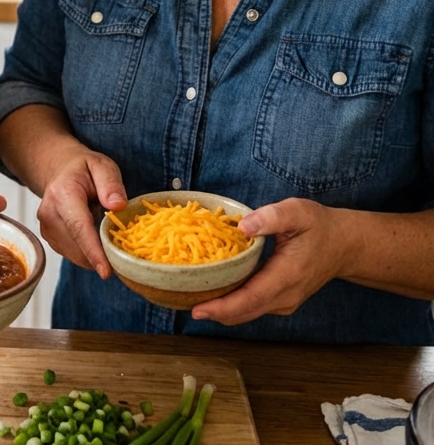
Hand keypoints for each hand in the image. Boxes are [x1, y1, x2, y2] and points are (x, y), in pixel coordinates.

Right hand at [34, 144, 126, 278]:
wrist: (60, 170)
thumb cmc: (83, 169)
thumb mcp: (102, 165)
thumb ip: (111, 183)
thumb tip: (117, 206)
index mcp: (63, 193)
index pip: (79, 227)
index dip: (93, 252)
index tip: (106, 272)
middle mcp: (48, 213)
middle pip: (78, 247)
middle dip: (103, 255)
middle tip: (124, 247)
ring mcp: (46, 228)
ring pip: (76, 255)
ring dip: (96, 254)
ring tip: (105, 233)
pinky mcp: (49, 238)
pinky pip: (73, 255)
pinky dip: (88, 253)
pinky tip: (95, 237)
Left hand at [191, 198, 346, 324]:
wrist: (344, 244)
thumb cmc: (319, 225)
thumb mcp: (297, 212)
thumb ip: (271, 217)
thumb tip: (243, 226)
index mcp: (287, 276)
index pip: (250, 299)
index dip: (222, 307)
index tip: (197, 309)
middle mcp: (285, 296)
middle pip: (244, 312)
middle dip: (213, 312)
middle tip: (181, 303)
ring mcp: (284, 301)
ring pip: (247, 313)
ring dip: (221, 309)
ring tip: (191, 297)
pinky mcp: (281, 300)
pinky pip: (252, 307)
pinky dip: (232, 304)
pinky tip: (214, 292)